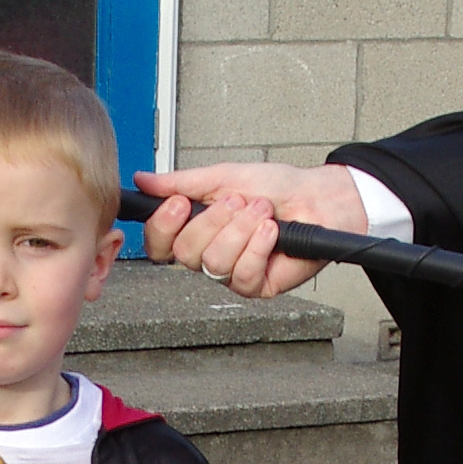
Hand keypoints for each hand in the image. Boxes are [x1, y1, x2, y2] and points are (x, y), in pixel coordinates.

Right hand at [133, 162, 364, 297]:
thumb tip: (144, 180)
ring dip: (240, 229)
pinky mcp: (257, 286)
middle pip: (184, 253)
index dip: (162, 227)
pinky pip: (241, 275)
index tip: (179, 203)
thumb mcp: (224, 176)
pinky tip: (271, 232)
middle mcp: (210, 254)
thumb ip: (181, 182)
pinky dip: (257, 247)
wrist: (318, 199)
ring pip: (213, 263)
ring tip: (263, 212)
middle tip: (239, 201)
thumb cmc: (277, 188)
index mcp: (197, 229)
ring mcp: (232, 273)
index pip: (159, 244)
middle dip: (213, 221)